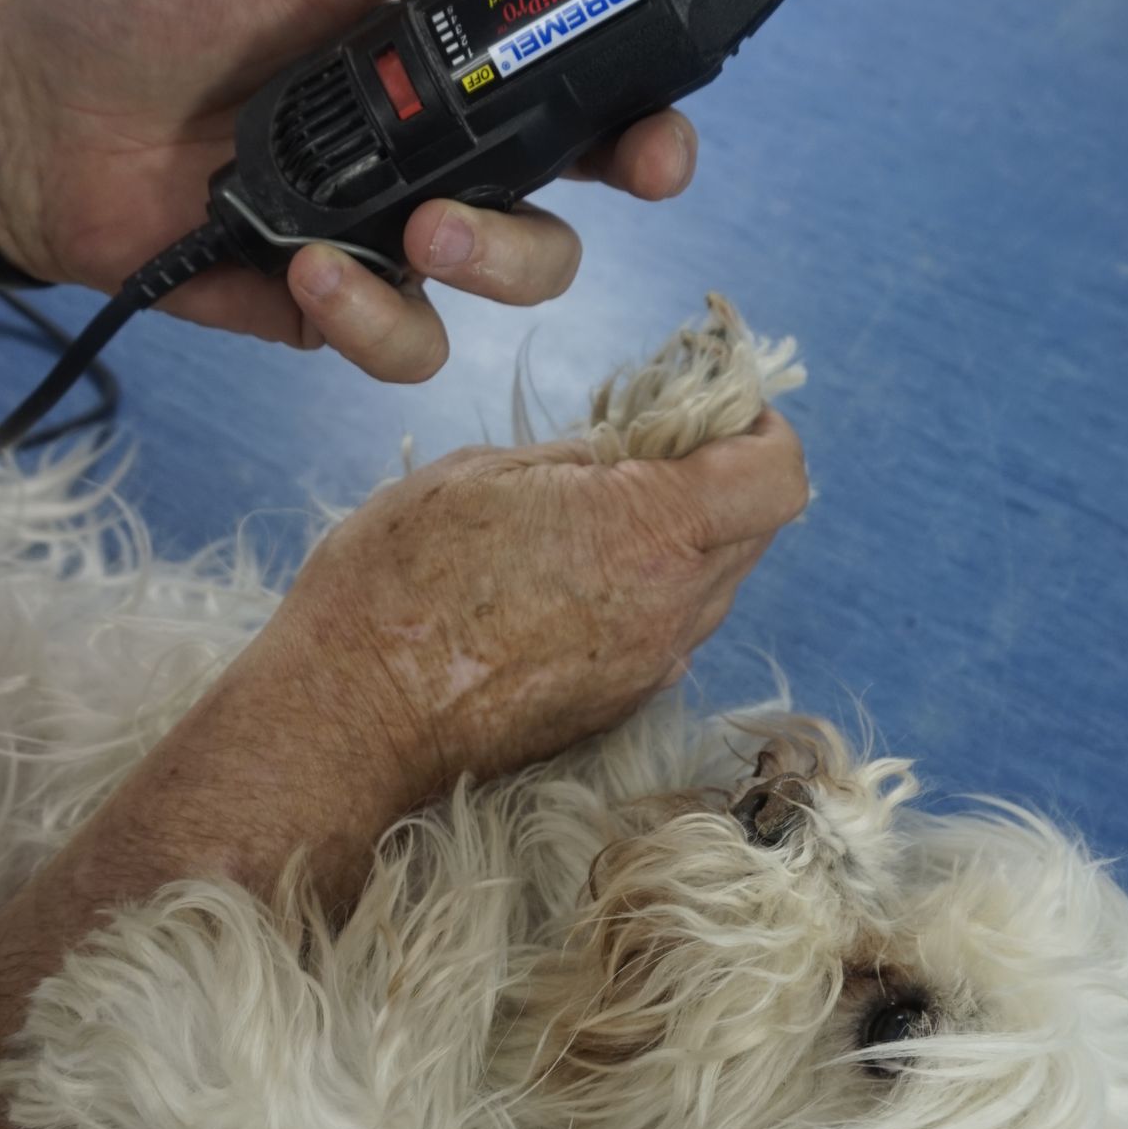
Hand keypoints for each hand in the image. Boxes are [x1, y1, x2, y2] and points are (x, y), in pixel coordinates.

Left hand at [0, 0, 697, 380]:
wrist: (28, 115)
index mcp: (430, 31)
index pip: (570, 54)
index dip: (642, 82)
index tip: (667, 103)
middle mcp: (433, 133)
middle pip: (579, 174)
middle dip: (628, 177)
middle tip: (626, 175)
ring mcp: (392, 224)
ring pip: (518, 268)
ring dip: (499, 259)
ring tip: (421, 233)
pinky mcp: (337, 303)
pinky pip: (408, 340)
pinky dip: (377, 319)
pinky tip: (314, 272)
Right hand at [262, 409, 808, 802]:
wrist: (349, 720)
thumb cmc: (395, 585)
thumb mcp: (483, 473)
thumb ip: (582, 454)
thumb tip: (631, 444)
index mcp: (648, 531)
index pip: (778, 475)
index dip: (763, 430)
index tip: (720, 409)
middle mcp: (670, 607)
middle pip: (755, 528)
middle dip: (723, 477)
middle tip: (653, 448)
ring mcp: (650, 665)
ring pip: (715, 584)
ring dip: (685, 539)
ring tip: (602, 514)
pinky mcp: (620, 704)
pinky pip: (668, 633)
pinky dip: (649, 593)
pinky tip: (574, 578)